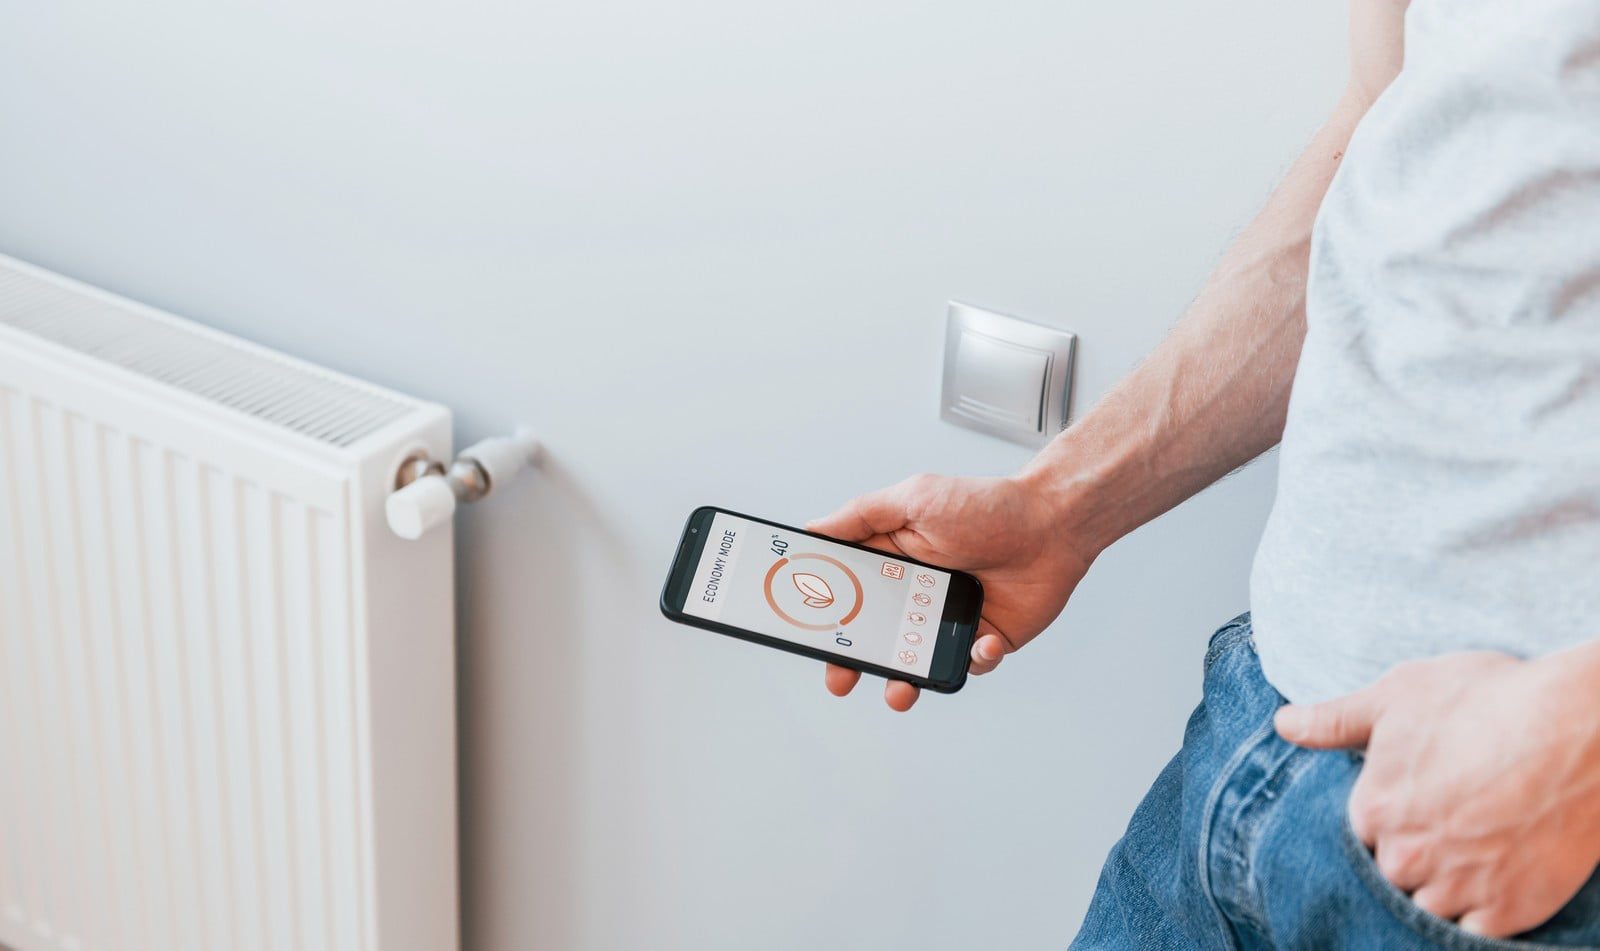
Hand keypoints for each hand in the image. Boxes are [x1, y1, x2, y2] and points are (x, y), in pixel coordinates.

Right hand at [807, 473, 1092, 711]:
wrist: (1052, 523)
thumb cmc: (985, 506)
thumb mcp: (914, 499)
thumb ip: (861, 516)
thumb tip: (812, 528)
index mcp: (894, 564)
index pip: (849, 596)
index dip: (828, 618)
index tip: (809, 634)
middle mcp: (918, 596)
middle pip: (875, 639)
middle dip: (855, 664)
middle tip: (841, 679)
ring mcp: (951, 622)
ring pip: (918, 664)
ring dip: (905, 682)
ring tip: (900, 690)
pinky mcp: (986, 640)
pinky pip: (971, 665)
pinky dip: (974, 662)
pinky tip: (981, 644)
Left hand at [1275, 650, 1599, 937]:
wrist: (1582, 728)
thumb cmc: (1490, 700)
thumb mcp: (1399, 694)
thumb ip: (1335, 720)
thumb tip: (1283, 724)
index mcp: (1373, 809)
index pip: (1361, 832)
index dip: (1389, 816)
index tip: (1420, 798)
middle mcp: (1406, 856)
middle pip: (1393, 872)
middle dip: (1414, 853)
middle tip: (1455, 821)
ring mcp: (1457, 889)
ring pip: (1429, 906)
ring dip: (1444, 888)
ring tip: (1476, 849)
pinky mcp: (1508, 914)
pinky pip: (1472, 936)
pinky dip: (1479, 917)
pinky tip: (1495, 883)